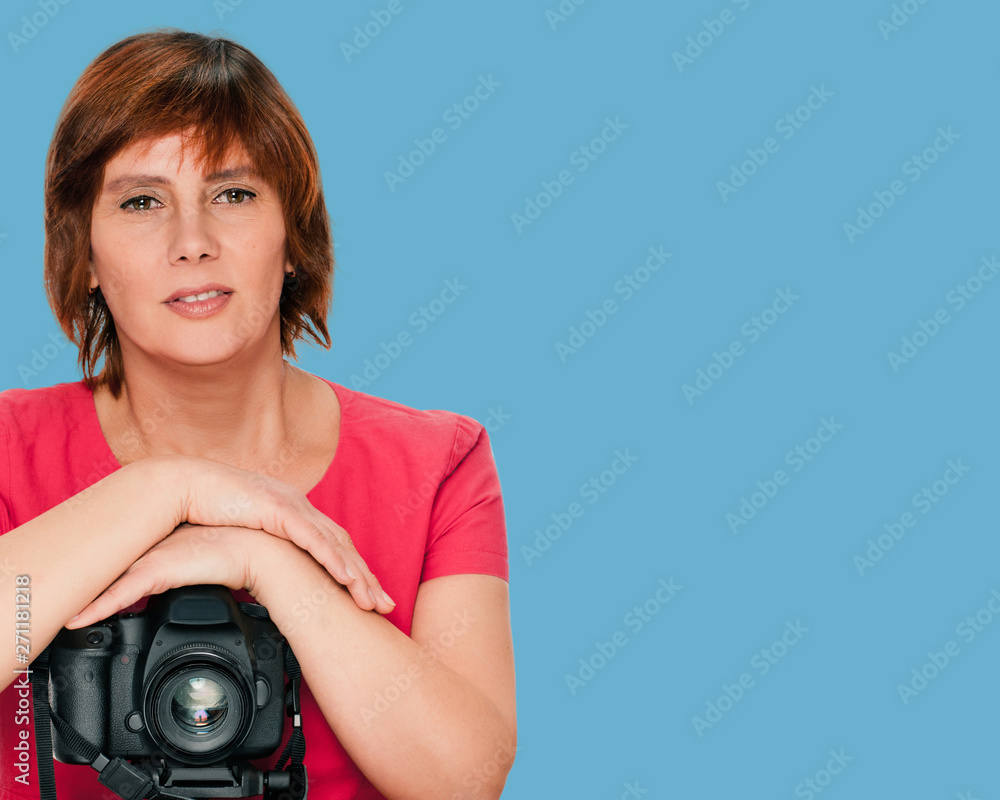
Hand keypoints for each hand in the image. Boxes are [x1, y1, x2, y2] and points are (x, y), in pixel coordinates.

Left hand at [64, 523, 264, 628]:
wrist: (259, 553)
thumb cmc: (242, 558)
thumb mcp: (210, 569)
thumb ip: (194, 576)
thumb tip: (195, 589)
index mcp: (165, 548)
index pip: (125, 560)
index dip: (102, 573)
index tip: (84, 592)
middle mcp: (153, 551)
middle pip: (108, 568)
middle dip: (83, 582)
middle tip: (56, 598)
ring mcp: (153, 560)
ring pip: (108, 582)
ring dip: (84, 599)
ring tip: (59, 613)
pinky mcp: (158, 571)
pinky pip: (120, 595)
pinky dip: (98, 608)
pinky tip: (79, 620)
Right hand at [157, 455, 394, 614]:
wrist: (186, 487)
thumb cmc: (211, 511)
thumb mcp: (245, 538)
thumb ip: (261, 555)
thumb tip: (265, 583)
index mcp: (295, 515)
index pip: (334, 547)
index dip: (354, 573)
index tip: (370, 599)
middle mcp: (301, 508)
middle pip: (344, 547)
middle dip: (367, 579)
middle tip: (386, 606)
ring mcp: (292, 507)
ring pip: (335, 545)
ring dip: (356, 574)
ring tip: (371, 599)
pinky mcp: (279, 509)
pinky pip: (312, 538)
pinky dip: (332, 559)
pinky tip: (346, 578)